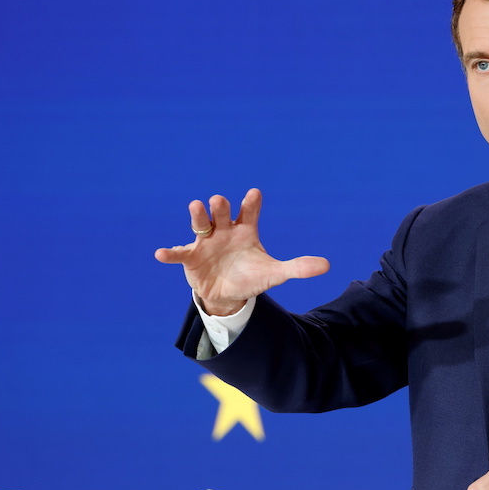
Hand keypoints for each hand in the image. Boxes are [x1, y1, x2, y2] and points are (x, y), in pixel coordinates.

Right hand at [154, 189, 329, 314]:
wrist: (227, 295)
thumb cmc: (251, 277)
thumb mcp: (275, 274)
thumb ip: (298, 268)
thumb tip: (327, 265)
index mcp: (245, 230)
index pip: (249, 211)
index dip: (251, 203)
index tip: (254, 194)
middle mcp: (224, 230)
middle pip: (221, 212)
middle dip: (220, 206)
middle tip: (220, 202)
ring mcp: (206, 242)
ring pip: (200, 224)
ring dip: (198, 216)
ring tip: (196, 207)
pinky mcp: (190, 258)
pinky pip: (178, 253)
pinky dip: (170, 252)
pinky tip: (162, 253)